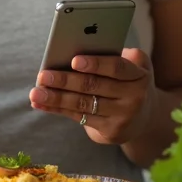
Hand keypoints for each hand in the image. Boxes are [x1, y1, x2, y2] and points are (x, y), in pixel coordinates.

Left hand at [29, 48, 155, 145]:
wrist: (145, 116)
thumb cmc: (128, 80)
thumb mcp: (130, 65)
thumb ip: (111, 56)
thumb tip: (73, 50)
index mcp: (139, 74)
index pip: (116, 67)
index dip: (95, 64)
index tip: (73, 61)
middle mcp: (135, 97)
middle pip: (94, 86)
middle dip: (65, 81)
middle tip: (43, 76)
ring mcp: (123, 117)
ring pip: (83, 104)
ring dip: (55, 98)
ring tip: (36, 92)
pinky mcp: (112, 132)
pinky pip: (79, 117)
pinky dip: (57, 109)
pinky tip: (40, 103)